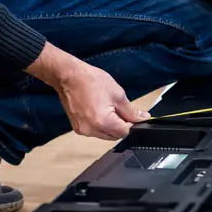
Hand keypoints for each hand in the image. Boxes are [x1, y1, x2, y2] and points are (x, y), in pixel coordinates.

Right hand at [26, 42, 149, 139]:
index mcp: (103, 122)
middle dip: (121, 125)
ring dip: (111, 126)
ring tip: (107, 107)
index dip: (132, 124)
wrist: (68, 76)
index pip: (125, 132)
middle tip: (119, 109)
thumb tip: (143, 118)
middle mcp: (91, 130)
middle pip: (115, 136)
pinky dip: (100, 124)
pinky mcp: (77, 128)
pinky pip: (95, 131)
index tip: (133, 116)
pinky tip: (98, 111)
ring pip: (105, 135)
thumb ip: (131, 111)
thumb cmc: (91, 80)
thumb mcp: (118, 94)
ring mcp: (83, 130)